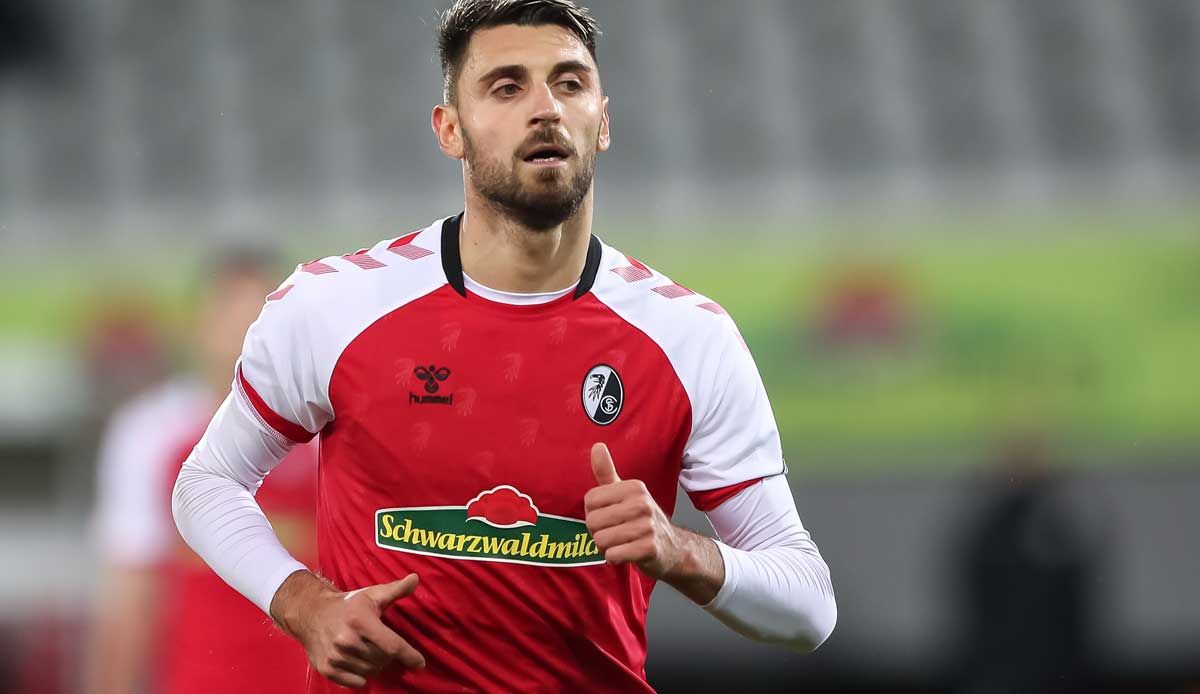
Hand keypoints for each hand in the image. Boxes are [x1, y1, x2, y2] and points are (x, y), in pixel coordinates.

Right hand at [270, 571, 425, 687]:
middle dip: (387, 654)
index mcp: (360, 620)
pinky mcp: (327, 669)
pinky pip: (356, 682)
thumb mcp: (372, 594)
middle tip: (379, 643)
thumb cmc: (348, 605)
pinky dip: (361, 675)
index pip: (392, 645)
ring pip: (371, 671)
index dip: (409, 656)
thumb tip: (415, 578)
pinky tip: (357, 661)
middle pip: (383, 660)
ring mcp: (335, 656)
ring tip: (367, 649)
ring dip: (374, 664)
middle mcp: (347, 640)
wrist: (311, 613)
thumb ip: (396, 589)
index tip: (420, 664)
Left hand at [584, 443, 683, 578]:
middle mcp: (642, 503)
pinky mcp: (649, 548)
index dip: (593, 513)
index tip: (609, 516)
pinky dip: (614, 558)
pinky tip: (626, 553)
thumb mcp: (625, 493)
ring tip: (621, 543)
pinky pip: (613, 555)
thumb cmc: (641, 519)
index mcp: (634, 487)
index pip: (590, 500)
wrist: (672, 548)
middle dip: (598, 532)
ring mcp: (648, 526)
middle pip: (592, 521)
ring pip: (601, 540)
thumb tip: (597, 445)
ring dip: (606, 547)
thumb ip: (607, 472)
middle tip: (615, 533)